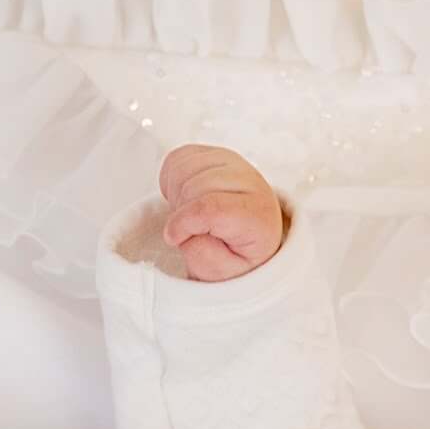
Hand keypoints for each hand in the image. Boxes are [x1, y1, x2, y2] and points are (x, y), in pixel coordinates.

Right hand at [158, 144, 286, 281]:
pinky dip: (171, 179)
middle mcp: (249, 181)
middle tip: (187, 229)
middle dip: (180, 211)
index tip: (174, 238)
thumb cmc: (238, 255)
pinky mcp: (214, 154)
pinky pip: (178, 158)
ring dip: (175, 195)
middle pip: (194, 187)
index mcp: (257, 214)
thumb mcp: (224, 274)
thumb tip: (181, 227)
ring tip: (187, 214)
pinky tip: (185, 197)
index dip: (184, 223)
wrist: (250, 236)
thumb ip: (202, 255)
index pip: (212, 207)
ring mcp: (232, 163)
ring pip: (184, 168)